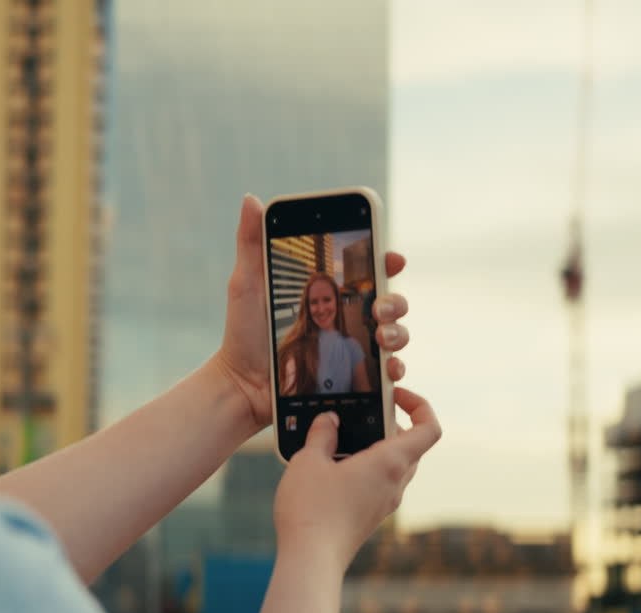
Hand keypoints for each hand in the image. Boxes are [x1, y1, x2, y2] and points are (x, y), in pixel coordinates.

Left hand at [211, 194, 412, 430]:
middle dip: (394, 301)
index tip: (392, 258)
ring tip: (382, 336)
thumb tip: (251, 200)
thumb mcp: (247, 284)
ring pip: (395, 335)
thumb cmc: (244, 333)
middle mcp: (345, 318)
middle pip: (389, 302)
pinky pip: (386, 374)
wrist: (242, 384)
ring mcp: (351, 348)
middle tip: (379, 307)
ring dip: (398, 332)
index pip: (367, 273)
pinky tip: (389, 370)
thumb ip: (252, 243)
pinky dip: (395, 371)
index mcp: (327, 293)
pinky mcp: (352, 379)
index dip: (384, 262)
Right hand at [273, 388, 441, 567]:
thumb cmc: (312, 509)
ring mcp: (385, 502)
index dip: (420, 405)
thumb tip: (329, 419)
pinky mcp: (371, 515)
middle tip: (361, 414)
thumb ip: (321, 434)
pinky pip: (379, 483)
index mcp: (390, 462)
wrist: (311, 559)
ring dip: (376, 447)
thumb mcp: (308, 460)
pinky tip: (331, 468)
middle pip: (412, 446)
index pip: (429, 428)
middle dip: (391, 425)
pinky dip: (365, 468)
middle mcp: (395, 483)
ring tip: (339, 440)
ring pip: (395, 465)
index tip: (395, 396)